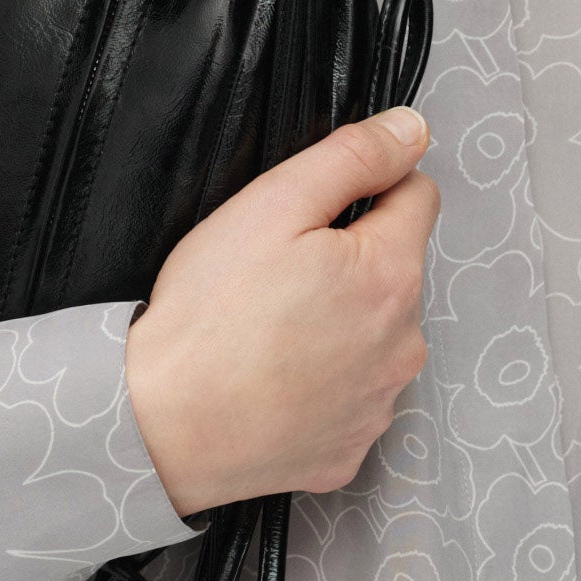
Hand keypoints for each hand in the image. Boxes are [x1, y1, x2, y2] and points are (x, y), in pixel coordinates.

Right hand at [123, 108, 437, 517]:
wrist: (162, 433)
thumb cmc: (207, 320)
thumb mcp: (272, 207)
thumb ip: (352, 159)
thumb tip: (410, 131)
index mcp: (391, 275)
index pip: (417, 196)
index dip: (366, 189)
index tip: (312, 214)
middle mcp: (404, 344)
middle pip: (394, 271)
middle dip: (349, 262)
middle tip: (274, 277)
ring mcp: (380, 404)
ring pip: (375, 336)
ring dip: (339, 326)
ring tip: (268, 333)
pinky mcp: (352, 450)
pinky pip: (349, 398)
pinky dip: (320, 386)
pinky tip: (271, 382)